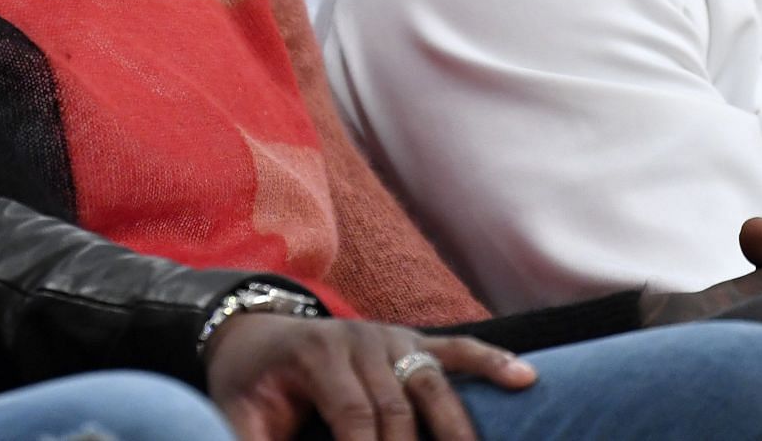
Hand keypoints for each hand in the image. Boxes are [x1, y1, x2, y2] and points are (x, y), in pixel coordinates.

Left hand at [204, 313, 534, 440]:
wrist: (252, 332)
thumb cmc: (248, 382)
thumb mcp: (237, 414)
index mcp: (315, 351)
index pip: (355, 414)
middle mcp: (358, 337)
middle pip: (398, 406)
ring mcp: (389, 336)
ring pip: (432, 383)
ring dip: (456, 429)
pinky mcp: (410, 341)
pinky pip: (455, 349)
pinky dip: (490, 362)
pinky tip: (524, 378)